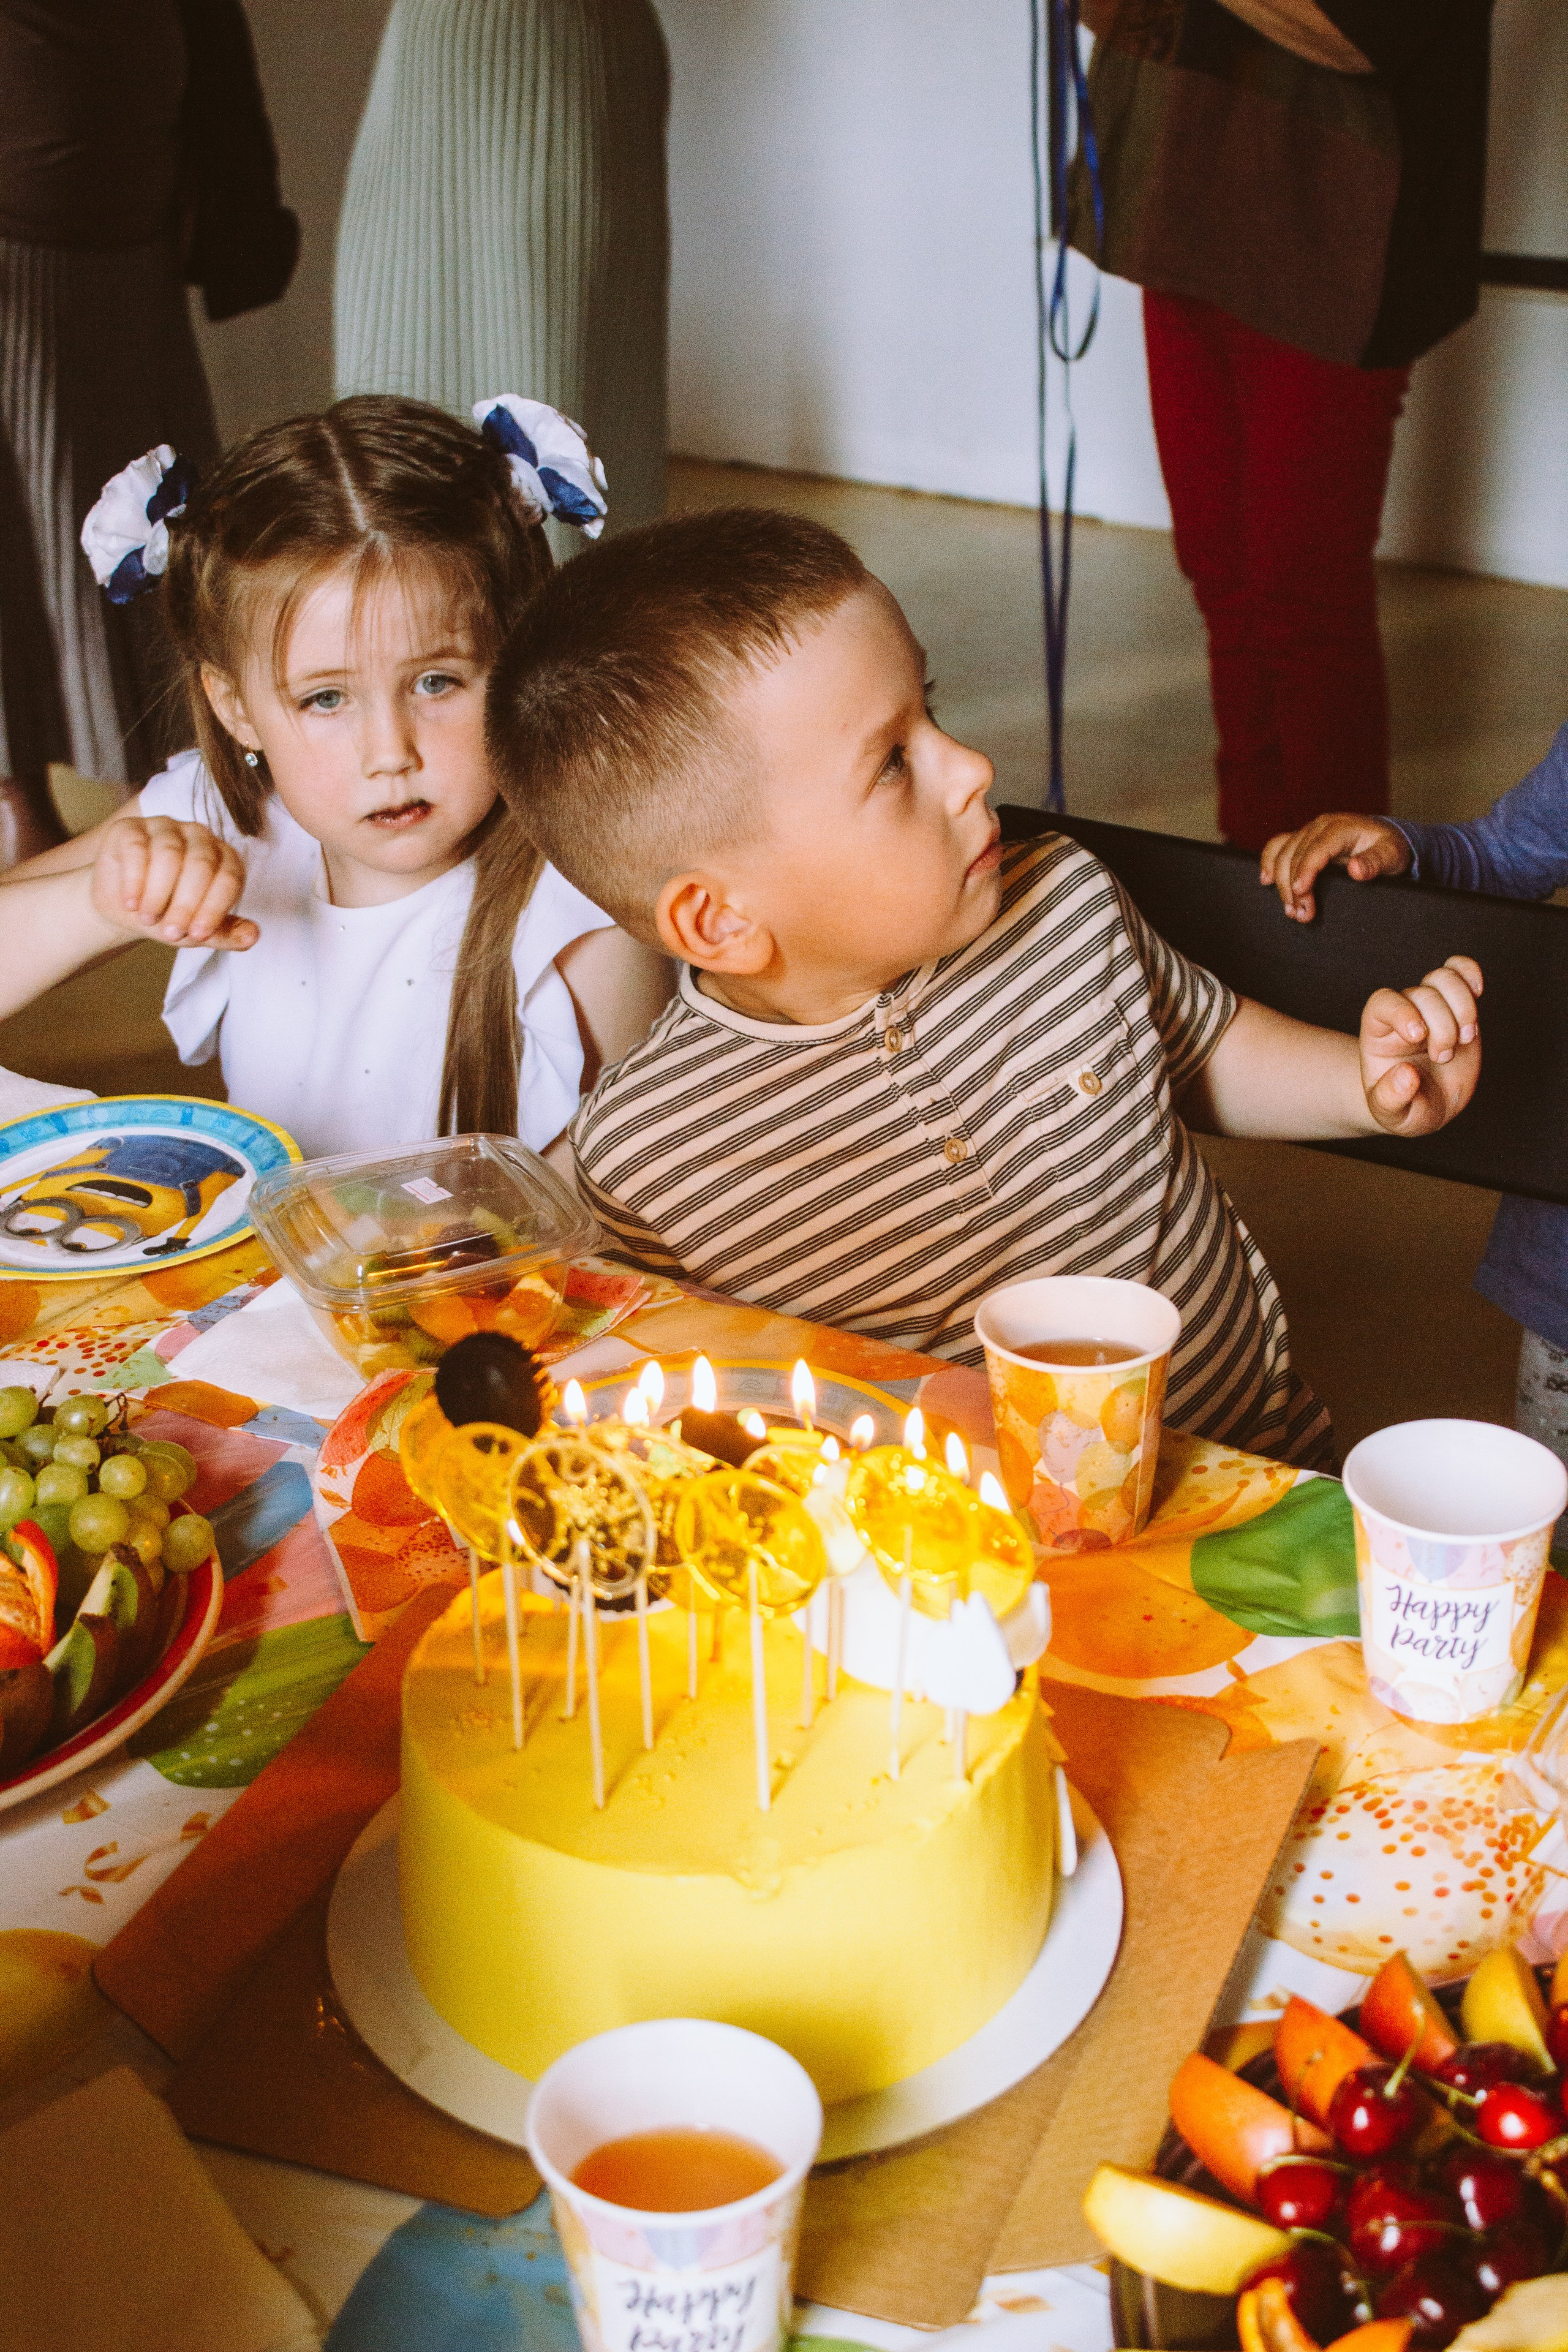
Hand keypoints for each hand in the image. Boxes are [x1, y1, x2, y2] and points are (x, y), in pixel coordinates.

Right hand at [90, 817, 257, 949]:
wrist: (122, 905)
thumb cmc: (168, 913)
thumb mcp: (196, 929)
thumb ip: (225, 934)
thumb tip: (252, 937)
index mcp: (224, 858)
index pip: (229, 878)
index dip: (214, 908)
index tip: (197, 935)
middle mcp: (199, 837)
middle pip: (201, 864)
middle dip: (186, 904)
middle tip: (171, 933)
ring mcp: (166, 828)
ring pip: (169, 854)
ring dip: (158, 893)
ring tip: (148, 919)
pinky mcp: (132, 828)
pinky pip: (137, 848)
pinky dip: (134, 879)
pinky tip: (131, 903)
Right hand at [1259, 814, 1411, 922]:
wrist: (1383, 840)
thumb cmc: (1387, 848)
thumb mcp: (1391, 855)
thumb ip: (1375, 862)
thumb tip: (1355, 869)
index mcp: (1340, 828)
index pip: (1315, 849)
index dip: (1305, 871)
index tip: (1301, 893)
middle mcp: (1319, 827)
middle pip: (1294, 854)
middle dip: (1293, 887)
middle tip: (1301, 914)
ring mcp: (1307, 832)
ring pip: (1282, 853)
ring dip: (1281, 882)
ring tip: (1290, 909)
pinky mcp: (1301, 840)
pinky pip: (1277, 846)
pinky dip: (1268, 862)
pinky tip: (1266, 880)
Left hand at [1360, 956, 1481, 1136]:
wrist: (1430, 1105)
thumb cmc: (1406, 1108)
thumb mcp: (1392, 1114)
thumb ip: (1392, 1098)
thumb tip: (1406, 1075)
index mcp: (1379, 1034)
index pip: (1382, 1002)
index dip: (1402, 1011)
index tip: (1419, 1036)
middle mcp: (1404, 1014)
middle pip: (1422, 993)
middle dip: (1442, 1026)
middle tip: (1443, 1057)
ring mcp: (1431, 1007)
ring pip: (1443, 978)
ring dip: (1462, 1007)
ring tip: (1465, 1039)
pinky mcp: (1457, 1006)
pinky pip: (1459, 970)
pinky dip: (1470, 972)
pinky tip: (1478, 990)